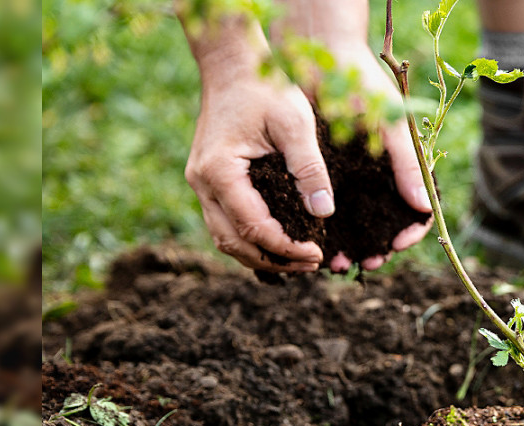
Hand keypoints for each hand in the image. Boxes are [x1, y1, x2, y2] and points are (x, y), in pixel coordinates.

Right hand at [186, 62, 330, 272]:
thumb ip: (309, 168)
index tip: (318, 253)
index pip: (254, 228)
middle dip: (274, 260)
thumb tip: (324, 212)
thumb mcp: (296, 123)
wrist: (233, 63)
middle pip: (234, 243)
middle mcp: (202, 182)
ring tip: (298, 260)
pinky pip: (225, 222)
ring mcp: (200, 182)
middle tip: (311, 264)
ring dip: (260, 255)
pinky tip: (280, 241)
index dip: (287, 248)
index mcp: (220, 171)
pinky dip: (250, 239)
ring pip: (225, 237)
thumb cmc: (266, 87)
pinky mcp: (208, 179)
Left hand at [314, 44, 433, 271]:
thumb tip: (424, 207)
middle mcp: (381, 174)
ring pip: (358, 221)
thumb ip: (407, 164)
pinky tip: (319, 243)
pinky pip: (330, 209)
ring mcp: (354, 175)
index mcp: (404, 164)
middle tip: (368, 262)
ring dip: (352, 244)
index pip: (419, 208)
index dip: (411, 230)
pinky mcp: (328, 172)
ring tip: (338, 262)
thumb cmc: (362, 85)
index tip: (397, 243)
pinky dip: (327, 229)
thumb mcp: (390, 124)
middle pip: (387, 222)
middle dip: (380, 246)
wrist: (320, 56)